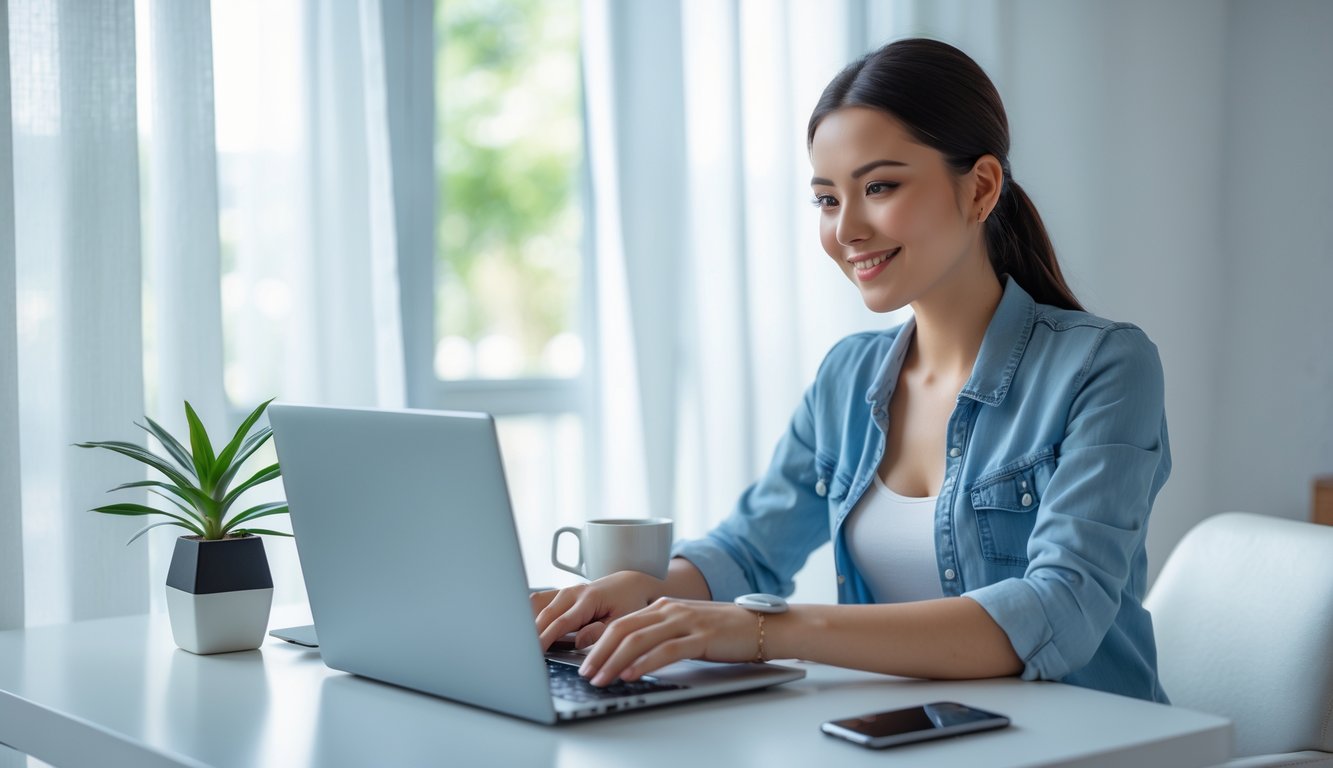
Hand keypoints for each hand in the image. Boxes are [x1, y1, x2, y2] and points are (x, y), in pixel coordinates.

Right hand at [532, 570, 665, 650]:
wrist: (630, 584)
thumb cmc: (629, 603)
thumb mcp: (622, 621)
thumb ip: (600, 633)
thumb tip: (577, 642)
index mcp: (589, 599)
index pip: (561, 622)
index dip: (545, 638)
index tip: (534, 652)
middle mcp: (573, 592)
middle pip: (544, 614)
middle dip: (531, 633)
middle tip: (524, 653)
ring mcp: (564, 591)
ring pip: (536, 604)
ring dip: (529, 622)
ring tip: (524, 642)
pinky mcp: (560, 594)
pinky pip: (539, 602)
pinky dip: (531, 615)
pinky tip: (530, 631)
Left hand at [577, 598, 758, 686]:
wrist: (763, 626)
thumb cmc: (724, 631)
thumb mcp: (686, 627)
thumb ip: (660, 635)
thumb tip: (630, 656)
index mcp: (663, 606)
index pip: (620, 623)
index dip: (597, 643)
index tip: (585, 663)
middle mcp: (670, 610)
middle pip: (623, 629)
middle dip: (599, 653)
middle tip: (585, 673)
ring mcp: (685, 621)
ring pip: (639, 639)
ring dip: (615, 661)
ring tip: (601, 678)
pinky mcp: (701, 637)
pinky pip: (666, 650)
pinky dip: (644, 663)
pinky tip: (631, 674)